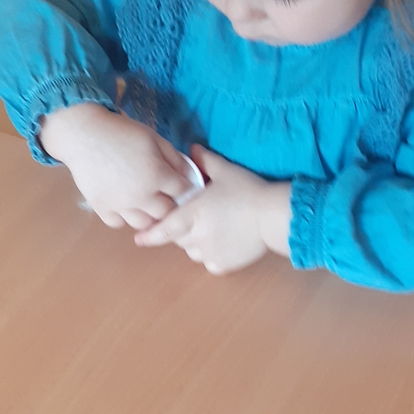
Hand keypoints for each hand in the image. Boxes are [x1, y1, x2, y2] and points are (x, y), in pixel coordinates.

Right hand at [39, 103, 191, 228]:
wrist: (83, 134)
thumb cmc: (122, 132)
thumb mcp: (154, 139)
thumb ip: (175, 158)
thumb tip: (190, 175)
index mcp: (157, 175)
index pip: (183, 191)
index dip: (186, 187)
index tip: (182, 184)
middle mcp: (141, 196)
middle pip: (166, 213)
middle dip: (170, 204)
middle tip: (165, 194)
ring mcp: (120, 205)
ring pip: (144, 223)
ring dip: (148, 214)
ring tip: (145, 201)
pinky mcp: (101, 208)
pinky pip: (118, 223)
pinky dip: (123, 216)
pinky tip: (123, 203)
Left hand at [135, 146, 291, 274]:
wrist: (274, 216)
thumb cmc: (249, 191)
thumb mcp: (226, 171)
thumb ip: (206, 161)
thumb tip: (193, 148)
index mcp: (193, 214)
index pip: (164, 228)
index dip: (150, 234)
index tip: (139, 239)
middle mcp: (197, 236)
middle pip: (178, 238)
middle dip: (181, 230)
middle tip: (196, 218)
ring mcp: (210, 253)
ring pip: (192, 251)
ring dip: (196, 242)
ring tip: (213, 229)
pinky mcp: (224, 265)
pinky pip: (209, 262)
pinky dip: (212, 255)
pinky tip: (225, 242)